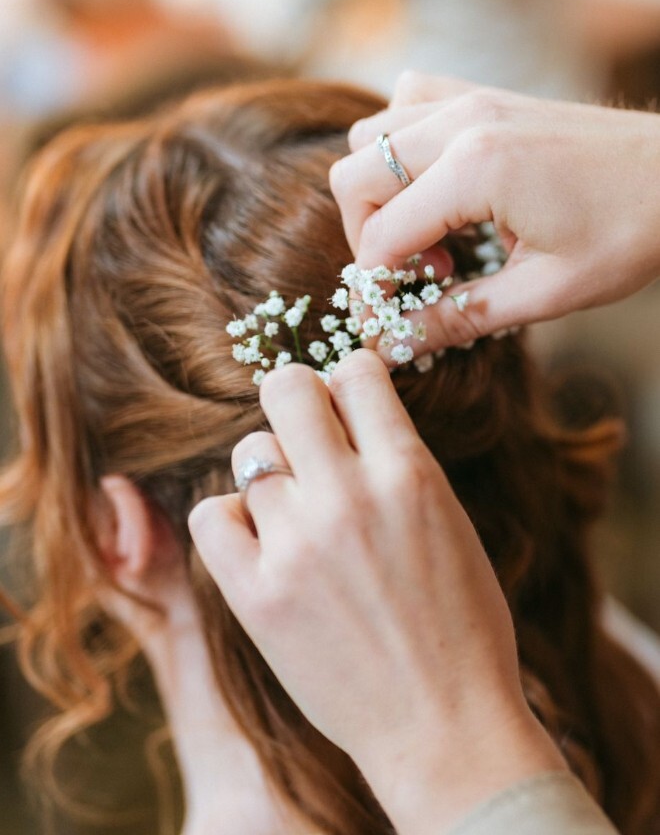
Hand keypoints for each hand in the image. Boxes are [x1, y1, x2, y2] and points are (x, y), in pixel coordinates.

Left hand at [189, 350, 562, 834]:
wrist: (444, 726)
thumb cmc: (463, 626)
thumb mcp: (449, 523)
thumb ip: (396, 465)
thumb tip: (345, 418)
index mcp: (410, 472)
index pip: (356, 371)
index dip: (347, 381)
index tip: (345, 405)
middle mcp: (349, 496)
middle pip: (286, 388)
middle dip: (295, 400)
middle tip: (304, 434)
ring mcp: (297, 544)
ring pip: (250, 456)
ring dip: (271, 477)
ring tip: (296, 516)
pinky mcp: (255, 594)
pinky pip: (211, 516)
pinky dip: (231, 522)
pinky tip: (260, 544)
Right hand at [330, 71, 659, 349]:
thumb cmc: (629, 232)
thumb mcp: (546, 292)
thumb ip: (459, 317)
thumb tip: (394, 346)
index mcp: (475, 170)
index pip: (381, 237)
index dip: (375, 288)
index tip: (392, 318)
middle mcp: (461, 124)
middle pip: (355, 177)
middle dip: (368, 237)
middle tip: (419, 275)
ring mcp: (470, 100)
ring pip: (371, 137)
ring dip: (381, 192)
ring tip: (434, 232)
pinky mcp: (484, 95)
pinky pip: (408, 102)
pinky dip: (401, 144)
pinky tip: (437, 182)